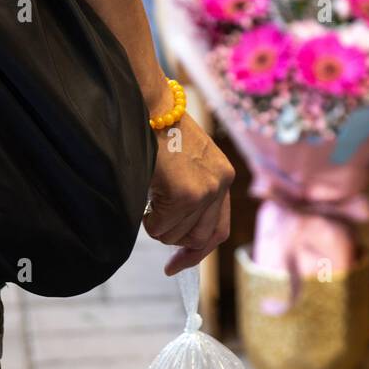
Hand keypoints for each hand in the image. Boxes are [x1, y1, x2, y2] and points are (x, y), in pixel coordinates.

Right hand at [143, 99, 234, 276]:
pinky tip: (145, 196)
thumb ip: (190, 193)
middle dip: (173, 241)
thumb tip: (176, 232)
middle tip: (154, 226)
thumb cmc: (156, 129)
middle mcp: (220, 185)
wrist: (146, 104)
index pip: (218, 230)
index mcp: (223, 176)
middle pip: (198, 239)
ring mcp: (204, 191)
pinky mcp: (185, 193)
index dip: (198, 252)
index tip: (176, 264)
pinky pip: (160, 227)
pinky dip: (148, 220)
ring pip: (176, 235)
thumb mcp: (184, 162)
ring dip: (157, 226)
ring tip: (149, 197)